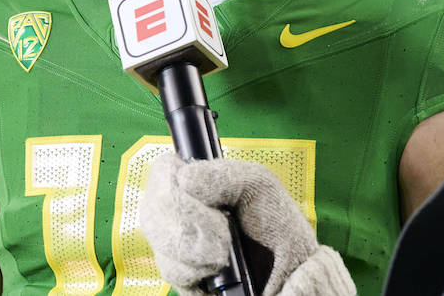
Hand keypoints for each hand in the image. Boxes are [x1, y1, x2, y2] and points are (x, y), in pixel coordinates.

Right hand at [139, 154, 356, 295]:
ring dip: (197, 250)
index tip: (208, 201)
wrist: (288, 271)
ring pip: (160, 242)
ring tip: (224, 253)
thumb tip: (185, 179)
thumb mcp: (258, 185)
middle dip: (192, 223)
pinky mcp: (179, 273)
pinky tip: (214, 269)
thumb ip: (222, 175)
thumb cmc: (275, 224)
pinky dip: (196, 271)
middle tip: (224, 233)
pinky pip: (170, 271)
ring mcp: (174, 242)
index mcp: (194, 182)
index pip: (163, 171)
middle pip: (155, 208)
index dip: (176, 186)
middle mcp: (177, 209)